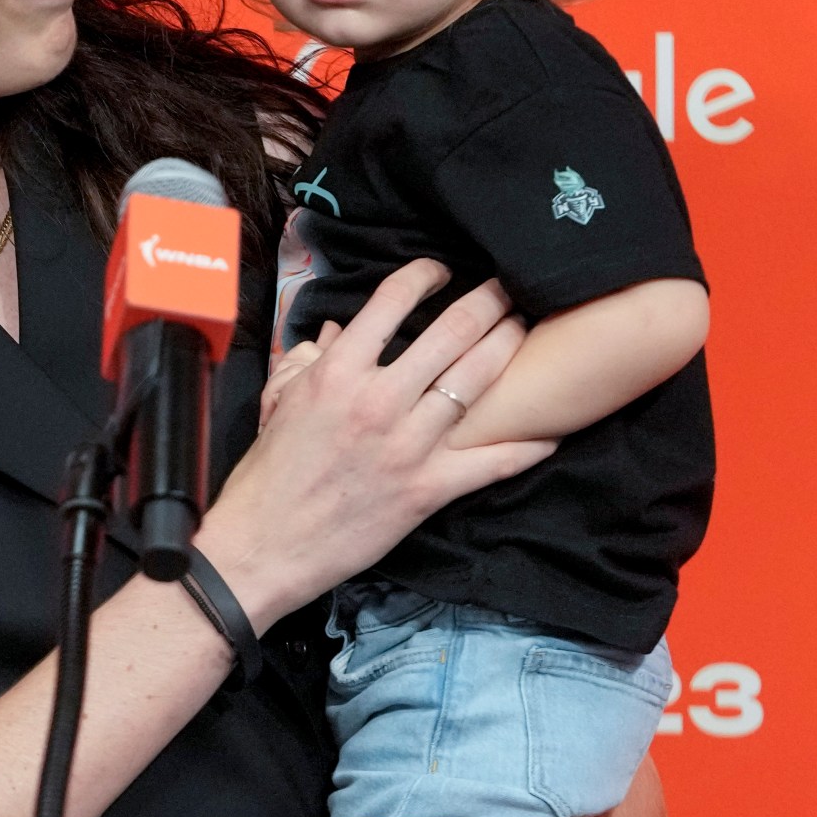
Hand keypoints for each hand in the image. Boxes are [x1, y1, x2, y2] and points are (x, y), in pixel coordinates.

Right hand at [194, 260, 548, 630]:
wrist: (265, 544)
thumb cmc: (268, 475)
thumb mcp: (280, 402)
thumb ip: (310, 359)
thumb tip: (338, 332)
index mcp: (338, 373)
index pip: (393, 301)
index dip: (425, 275)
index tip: (441, 271)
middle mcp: (378, 400)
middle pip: (452, 333)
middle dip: (488, 302)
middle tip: (507, 289)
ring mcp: (408, 445)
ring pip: (476, 382)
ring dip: (508, 349)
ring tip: (525, 330)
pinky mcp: (427, 489)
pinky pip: (491, 462)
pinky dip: (526, 446)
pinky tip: (550, 430)